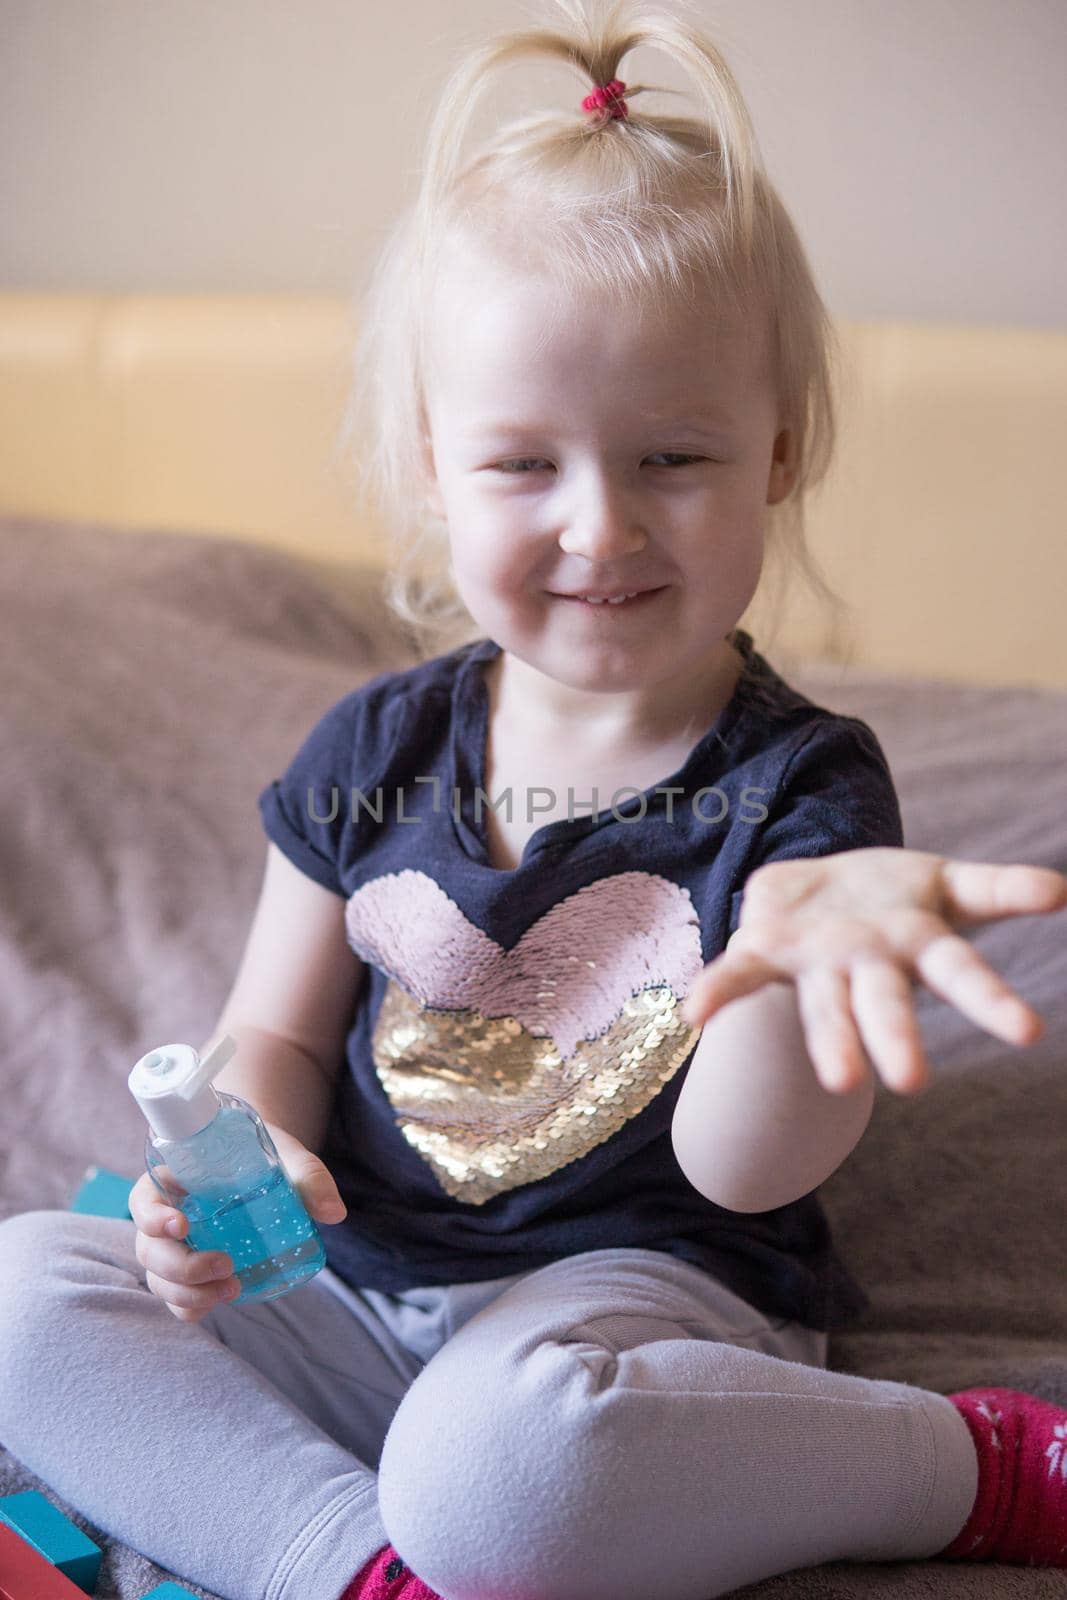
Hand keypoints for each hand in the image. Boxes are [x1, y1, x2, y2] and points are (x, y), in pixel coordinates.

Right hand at [131, 1121, 345, 1321]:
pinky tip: (218, 1303)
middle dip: (180, 1267)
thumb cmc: (263, 1156)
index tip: (182, 1224)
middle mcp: (166, 1217)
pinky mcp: (192, 1272)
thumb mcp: (287, 1157)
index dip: (153, 1216)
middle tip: (224, 1265)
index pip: (143, 1200)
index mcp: (173, 1180)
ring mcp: (176, 1248)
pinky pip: (178, 1298)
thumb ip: (309, 1177)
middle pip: (150, 1251)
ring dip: (188, 1293)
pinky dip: (191, 1306)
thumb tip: (334, 1213)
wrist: (262, 1166)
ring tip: (232, 1289)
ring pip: (160, 1280)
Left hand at [681, 849, 1066, 1098]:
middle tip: (910, 1083)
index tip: (1028, 1034)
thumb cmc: (891, 898)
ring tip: (840, 1082)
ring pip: (825, 1007)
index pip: (961, 972)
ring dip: (829, 1043)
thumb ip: (1000, 889)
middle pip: (885, 1004)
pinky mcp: (765, 950)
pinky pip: (739, 972)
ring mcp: (816, 963)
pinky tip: (693, 1015)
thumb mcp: (948, 885)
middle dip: (895, 1039)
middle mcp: (868, 966)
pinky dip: (717, 992)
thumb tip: (1060, 892)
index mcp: (915, 945)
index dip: (991, 1000)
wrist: (815, 890)